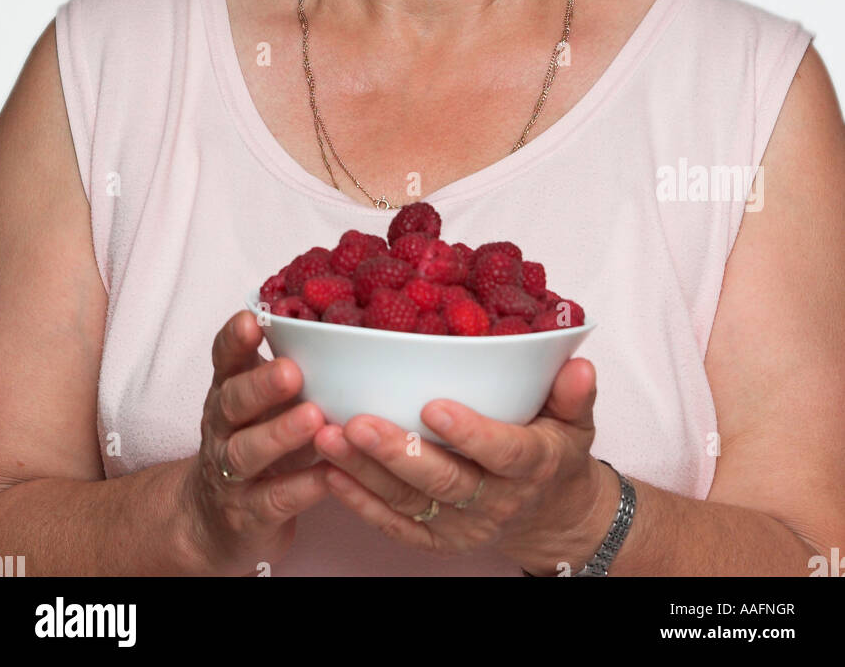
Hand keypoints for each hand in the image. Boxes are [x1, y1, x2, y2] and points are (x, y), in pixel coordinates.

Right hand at [180, 309, 331, 575]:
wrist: (215, 523)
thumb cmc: (256, 444)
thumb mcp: (261, 406)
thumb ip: (288, 370)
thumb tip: (347, 326)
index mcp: (228, 394)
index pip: (224, 360)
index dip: (234, 340)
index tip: (252, 320)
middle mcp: (223, 430)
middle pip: (232, 403)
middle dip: (260, 386)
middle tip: (291, 371)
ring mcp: (231, 475)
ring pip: (247, 452)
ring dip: (280, 434)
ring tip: (313, 418)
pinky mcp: (249, 514)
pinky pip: (275, 499)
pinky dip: (303, 486)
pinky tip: (329, 474)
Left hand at [312, 357, 611, 572]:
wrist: (552, 516)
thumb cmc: (555, 453)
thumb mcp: (576, 421)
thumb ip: (573, 394)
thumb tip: (579, 366)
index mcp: (532, 466)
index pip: (503, 452)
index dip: (470, 432)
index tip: (433, 405)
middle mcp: (495, 501)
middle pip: (444, 482)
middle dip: (397, 452)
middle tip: (356, 421)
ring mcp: (462, 526)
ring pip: (409, 501)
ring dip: (364, 471)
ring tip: (326, 436)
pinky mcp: (437, 540)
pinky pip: (394, 524)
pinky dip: (359, 502)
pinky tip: (329, 472)